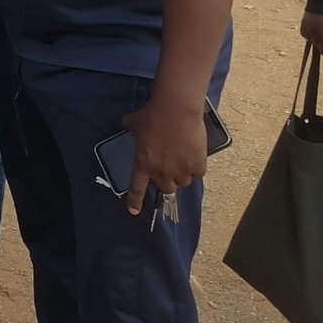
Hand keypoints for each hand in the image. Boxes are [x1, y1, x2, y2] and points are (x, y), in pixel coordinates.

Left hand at [122, 99, 206, 214]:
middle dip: (168, 180)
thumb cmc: (152, 115)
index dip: (135, 201)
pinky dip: (197, 167)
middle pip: (166, 188)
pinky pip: (198, 173)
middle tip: (170, 167)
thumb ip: (128, 126)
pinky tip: (195, 154)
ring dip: (183, 174)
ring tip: (183, 158)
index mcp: (143, 164)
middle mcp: (161, 172)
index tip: (134, 211)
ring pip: (183, 181)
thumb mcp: (134, 121)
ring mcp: (180, 170)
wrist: (176, 110)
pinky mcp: (197, 165)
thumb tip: (124, 122)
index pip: (137, 188)